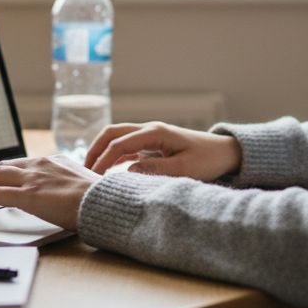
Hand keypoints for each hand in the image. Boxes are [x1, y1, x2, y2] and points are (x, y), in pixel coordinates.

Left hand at [0, 156, 98, 229]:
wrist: (102, 201)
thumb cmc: (98, 198)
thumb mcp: (82, 184)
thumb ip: (69, 185)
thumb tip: (67, 195)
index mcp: (54, 161)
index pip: (23, 163)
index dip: (9, 173)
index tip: (3, 181)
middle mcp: (40, 165)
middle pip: (5, 166)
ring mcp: (32, 179)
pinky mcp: (26, 195)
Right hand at [85, 122, 241, 180]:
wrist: (224, 152)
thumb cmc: (207, 160)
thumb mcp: (184, 168)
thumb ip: (155, 170)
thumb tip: (127, 171)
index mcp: (155, 132)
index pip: (119, 144)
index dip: (103, 160)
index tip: (92, 178)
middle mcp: (150, 130)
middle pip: (112, 133)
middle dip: (95, 150)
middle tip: (82, 170)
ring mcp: (150, 136)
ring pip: (117, 138)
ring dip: (102, 152)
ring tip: (90, 173)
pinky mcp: (153, 145)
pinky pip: (127, 147)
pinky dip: (114, 157)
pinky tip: (107, 172)